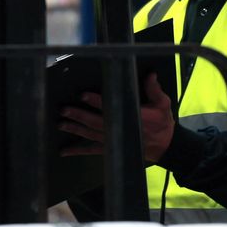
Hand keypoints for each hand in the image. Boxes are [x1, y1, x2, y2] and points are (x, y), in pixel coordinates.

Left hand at [58, 73, 174, 162]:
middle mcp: (118, 129)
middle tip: (64, 110)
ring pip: (89, 134)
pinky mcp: (109, 148)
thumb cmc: (162, 124)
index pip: (110, 107)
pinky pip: (91, 150)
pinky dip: (77, 151)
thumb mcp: (162, 104)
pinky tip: (65, 150)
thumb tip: (150, 75)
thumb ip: (154, 89)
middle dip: (78, 115)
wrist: (165, 146)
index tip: (83, 95)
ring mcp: (112, 140)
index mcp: (130, 116)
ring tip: (61, 124)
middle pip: (94, 121)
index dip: (95, 101)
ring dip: (75, 128)